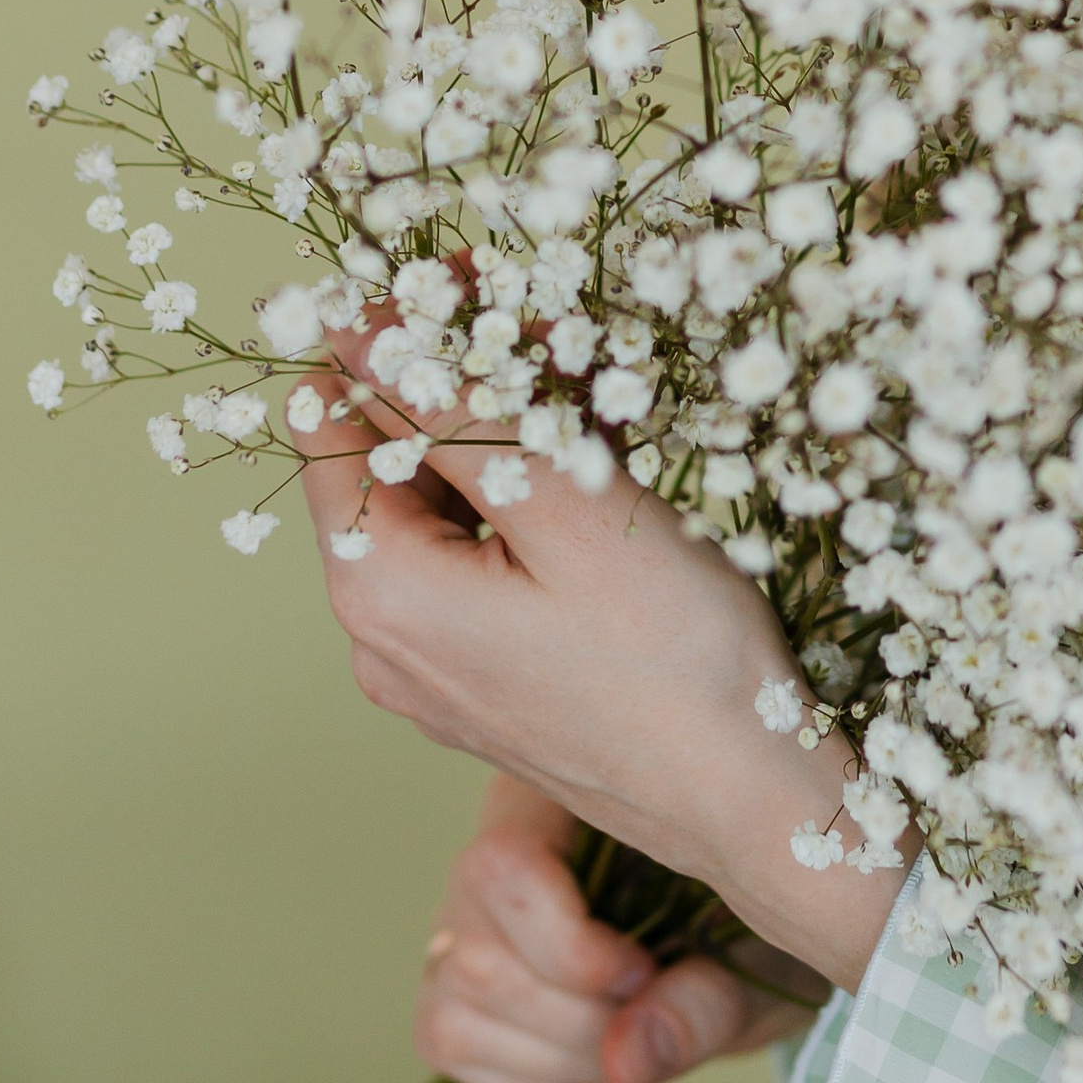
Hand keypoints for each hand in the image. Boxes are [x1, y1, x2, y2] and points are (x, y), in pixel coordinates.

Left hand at [292, 337, 910, 990]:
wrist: (749, 800)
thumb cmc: (672, 655)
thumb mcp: (567, 504)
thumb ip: (454, 408)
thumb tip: (352, 326)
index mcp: (378, 587)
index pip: (333, 418)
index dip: (396, 334)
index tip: (480, 282)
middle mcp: (379, 636)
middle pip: (388, 461)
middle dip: (464, 377)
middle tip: (561, 328)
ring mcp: (429, 668)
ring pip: (441, 506)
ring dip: (506, 432)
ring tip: (600, 394)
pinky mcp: (483, 683)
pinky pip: (478, 562)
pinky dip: (525, 500)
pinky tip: (599, 465)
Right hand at [418, 776, 822, 1082]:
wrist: (747, 944)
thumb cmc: (762, 925)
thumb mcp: (767, 960)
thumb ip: (708, 1002)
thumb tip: (627, 1060)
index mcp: (568, 792)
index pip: (507, 864)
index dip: (568, 944)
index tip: (648, 971)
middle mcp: (495, 844)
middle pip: (476, 952)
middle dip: (578, 1022)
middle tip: (657, 1022)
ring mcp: (461, 912)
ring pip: (454, 1006)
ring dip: (561, 1058)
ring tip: (636, 1042)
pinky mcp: (450, 979)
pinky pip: (450, 1043)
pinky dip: (536, 1077)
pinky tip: (599, 1058)